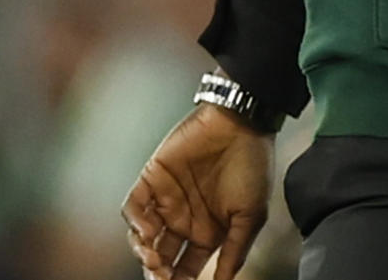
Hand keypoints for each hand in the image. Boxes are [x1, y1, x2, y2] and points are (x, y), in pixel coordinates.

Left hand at [123, 103, 271, 279]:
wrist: (241, 123)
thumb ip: (235, 252)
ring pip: (143, 237)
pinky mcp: (153, 179)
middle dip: (159, 274)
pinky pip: (134, 207)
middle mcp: (184, 219)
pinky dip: (135, 223)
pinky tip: (147, 233)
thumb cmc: (252, 166)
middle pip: (161, 258)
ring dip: (144, 254)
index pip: (186, 268)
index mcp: (208, 232)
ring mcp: (166, 199)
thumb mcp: (251, 216)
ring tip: (155, 262)